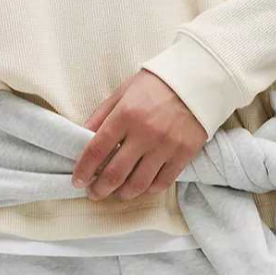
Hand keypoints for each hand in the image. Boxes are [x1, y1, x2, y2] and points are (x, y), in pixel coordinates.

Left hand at [73, 70, 208, 200]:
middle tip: (93, 193)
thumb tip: (81, 137)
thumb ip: (101, 115)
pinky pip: (162, 182)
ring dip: (122, 194)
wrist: (198, 80)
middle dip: (99, 188)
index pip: (96, 150)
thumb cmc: (156, 84)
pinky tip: (140, 188)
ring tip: (116, 193)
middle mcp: (145, 133)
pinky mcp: (184, 154)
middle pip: (115, 173)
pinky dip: (148, 190)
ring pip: (138, 184)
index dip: (83, 170)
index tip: (77, 180)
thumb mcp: (123, 92)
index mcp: (126, 114)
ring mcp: (166, 146)